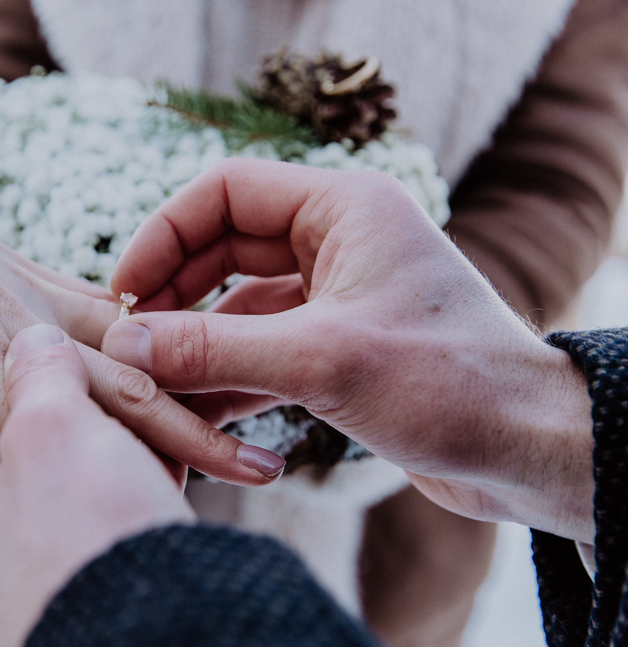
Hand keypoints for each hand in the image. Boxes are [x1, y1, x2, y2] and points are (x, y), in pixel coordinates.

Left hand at [0, 144, 278, 501]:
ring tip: (247, 416)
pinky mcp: (29, 273)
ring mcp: (27, 291)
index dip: (151, 446)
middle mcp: (15, 319)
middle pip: (123, 380)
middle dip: (194, 425)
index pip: (76, 413)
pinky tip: (183, 355)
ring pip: (127, 343)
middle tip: (261, 465)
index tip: (216, 475)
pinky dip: (148, 336)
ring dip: (186, 381)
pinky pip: (102, 306)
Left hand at [0, 324, 193, 646]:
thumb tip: (37, 344)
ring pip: (58, 511)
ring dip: (104, 469)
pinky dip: (116, 513)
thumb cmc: (89, 541)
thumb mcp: (54, 432)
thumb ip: (38, 376)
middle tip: (116, 397)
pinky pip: (85, 550)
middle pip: (15, 475)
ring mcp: (4, 619)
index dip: (28, 386)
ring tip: (147, 439)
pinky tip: (157, 480)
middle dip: (74, 432)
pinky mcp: (62, 629)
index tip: (75, 359)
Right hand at [102, 158, 595, 541]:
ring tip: (150, 382)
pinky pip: (261, 348)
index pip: (225, 192)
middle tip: (128, 339)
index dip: (164, 235)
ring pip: (238, 303)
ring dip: (194, 341)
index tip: (123, 290)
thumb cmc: (450, 385)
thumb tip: (123, 345)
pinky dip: (226, 375)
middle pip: (223, 246)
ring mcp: (335, 295)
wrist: (526, 450)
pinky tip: (192, 410)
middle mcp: (337, 241)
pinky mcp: (336, 347)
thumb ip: (213, 349)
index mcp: (343, 208)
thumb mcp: (320, 361)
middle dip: (172, 291)